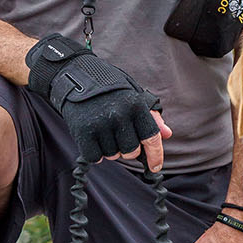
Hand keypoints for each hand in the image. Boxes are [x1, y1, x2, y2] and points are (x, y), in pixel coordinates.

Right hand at [26, 34, 169, 164]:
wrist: (75, 75)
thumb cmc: (108, 87)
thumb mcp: (133, 95)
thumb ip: (150, 116)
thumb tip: (167, 134)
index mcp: (136, 105)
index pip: (151, 138)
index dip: (155, 156)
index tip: (155, 167)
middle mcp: (120, 115)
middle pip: (131, 151)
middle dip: (127, 150)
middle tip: (119, 137)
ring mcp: (101, 124)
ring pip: (113, 155)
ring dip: (110, 150)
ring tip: (103, 132)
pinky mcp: (83, 132)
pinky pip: (95, 157)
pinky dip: (95, 153)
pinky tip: (93, 138)